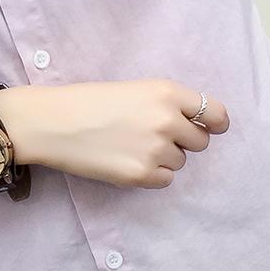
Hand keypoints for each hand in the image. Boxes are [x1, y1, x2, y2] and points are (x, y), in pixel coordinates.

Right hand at [0, 78, 228, 188]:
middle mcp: (168, 121)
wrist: (53, 123)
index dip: (215, 123)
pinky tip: (127, 162)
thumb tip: (194, 126)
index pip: (214, 113)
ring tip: (130, 147)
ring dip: (163, 158)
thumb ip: (167, 104)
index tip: (213, 128)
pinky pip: (164, 180)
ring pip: (179, 162)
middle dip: (183, 142)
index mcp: (167, 93)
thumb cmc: (88, 102)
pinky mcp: (141, 175)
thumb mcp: (135, 90)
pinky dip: (151, 175)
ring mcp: (156, 150)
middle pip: (200, 142)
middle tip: (152, 137)